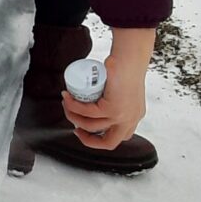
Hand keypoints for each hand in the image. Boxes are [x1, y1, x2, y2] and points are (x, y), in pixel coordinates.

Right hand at [64, 26, 153, 149]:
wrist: (129, 58)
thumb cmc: (125, 68)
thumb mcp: (123, 90)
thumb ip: (117, 99)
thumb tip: (95, 102)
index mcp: (133, 116)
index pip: (119, 137)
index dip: (100, 139)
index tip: (86, 130)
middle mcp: (130, 119)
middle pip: (109, 143)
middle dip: (88, 140)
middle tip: (76, 128)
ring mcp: (122, 116)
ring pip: (91, 126)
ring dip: (74, 117)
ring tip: (67, 104)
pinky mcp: (113, 109)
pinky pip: (87, 113)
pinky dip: (74, 107)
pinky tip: (68, 99)